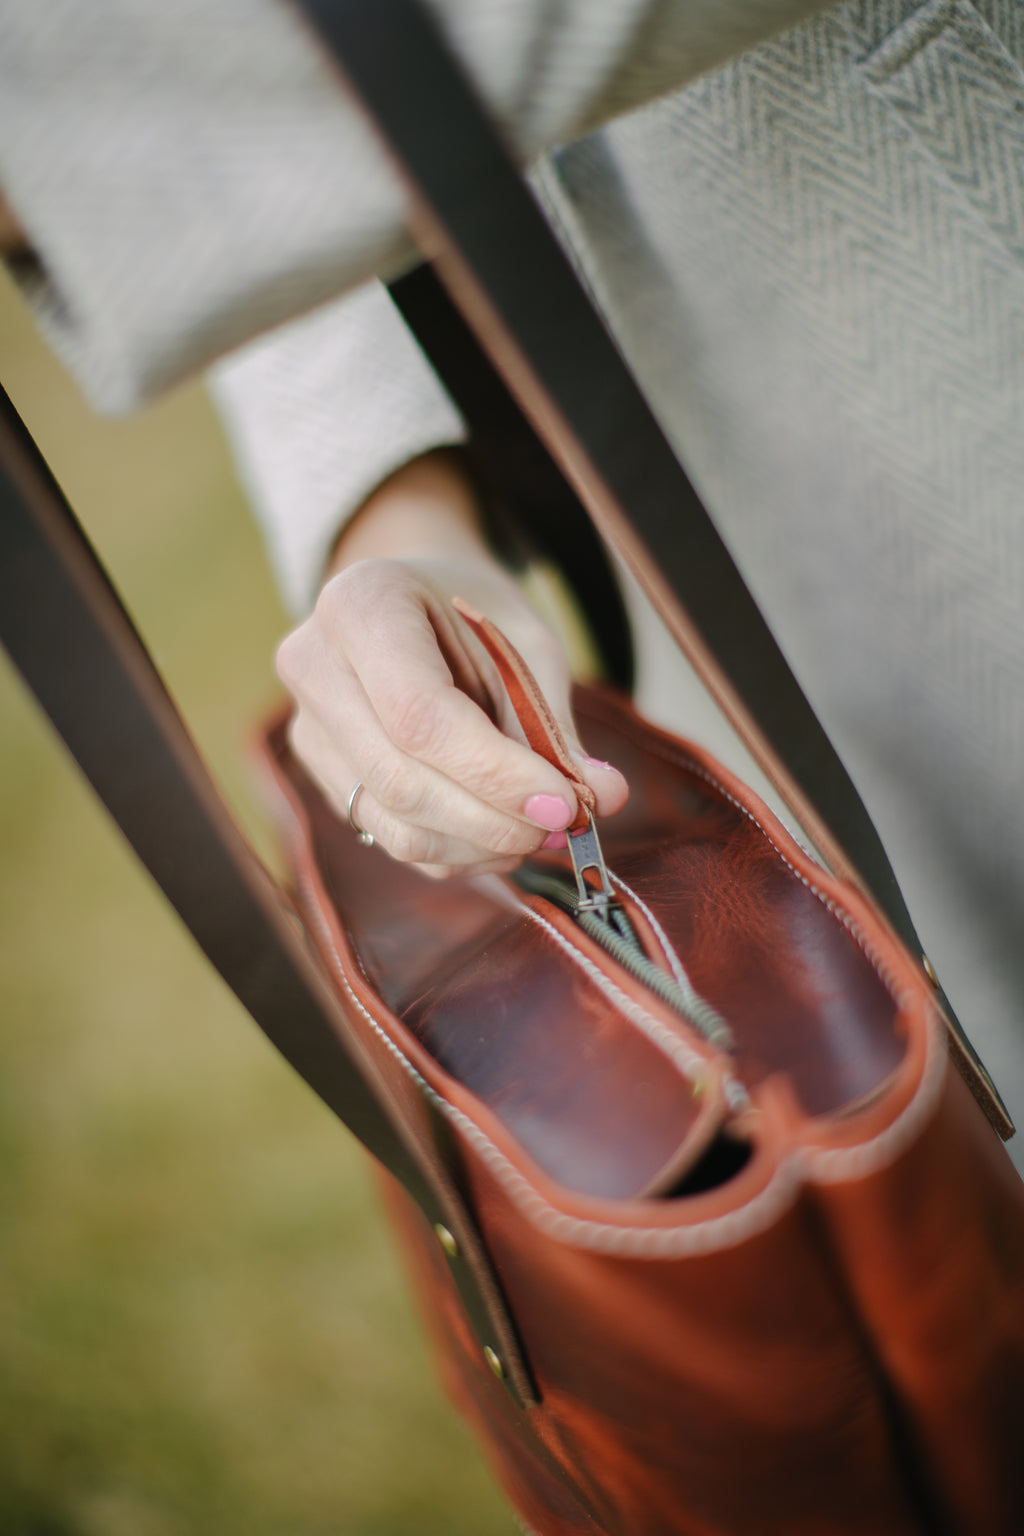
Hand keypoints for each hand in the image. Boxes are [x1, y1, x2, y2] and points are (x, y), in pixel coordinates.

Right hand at [276, 451, 627, 876]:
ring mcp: (307, 726)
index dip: (494, 772)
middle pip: (402, 778)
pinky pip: (391, 838)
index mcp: (360, 605)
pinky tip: (501, 835)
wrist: (414, 604)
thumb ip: (554, 720)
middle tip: (566, 822)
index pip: (418, 714)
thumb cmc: (472, 615)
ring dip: (482, 844)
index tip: (564, 801)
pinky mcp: (320, 774)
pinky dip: (458, 852)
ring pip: (396, 822)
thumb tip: (605, 796)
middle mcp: (314, 666)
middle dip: (495, 818)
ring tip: (542, 828)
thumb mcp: (523, 642)